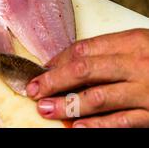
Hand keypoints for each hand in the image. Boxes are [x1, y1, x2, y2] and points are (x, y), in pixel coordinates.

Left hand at [26, 29, 148, 127]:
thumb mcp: (141, 44)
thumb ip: (108, 49)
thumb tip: (65, 60)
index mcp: (133, 42)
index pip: (84, 49)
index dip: (59, 60)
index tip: (43, 69)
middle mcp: (138, 64)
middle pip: (84, 70)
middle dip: (54, 80)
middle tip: (32, 89)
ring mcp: (146, 91)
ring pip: (98, 97)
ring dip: (67, 104)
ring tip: (45, 108)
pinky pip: (122, 121)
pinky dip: (97, 125)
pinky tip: (77, 127)